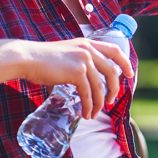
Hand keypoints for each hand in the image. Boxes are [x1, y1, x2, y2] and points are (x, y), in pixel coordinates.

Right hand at [19, 38, 133, 119]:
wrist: (27, 58)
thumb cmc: (43, 59)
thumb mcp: (67, 54)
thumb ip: (79, 62)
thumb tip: (85, 82)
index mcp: (87, 43)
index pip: (115, 50)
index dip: (125, 63)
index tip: (130, 74)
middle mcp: (88, 49)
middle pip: (113, 72)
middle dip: (114, 89)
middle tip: (111, 101)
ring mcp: (84, 60)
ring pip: (100, 86)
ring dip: (99, 103)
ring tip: (94, 113)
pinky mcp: (77, 72)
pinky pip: (88, 93)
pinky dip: (88, 106)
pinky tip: (85, 113)